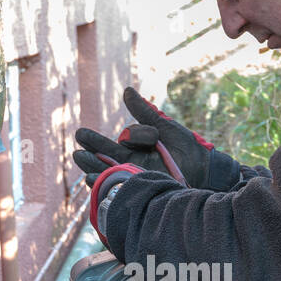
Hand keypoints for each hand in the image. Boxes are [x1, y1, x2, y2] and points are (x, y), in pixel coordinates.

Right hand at [74, 87, 216, 188]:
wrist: (203, 167)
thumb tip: (126, 90)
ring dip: (93, 168)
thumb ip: (143, 112)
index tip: (89, 135)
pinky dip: (105, 185)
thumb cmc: (184, 146)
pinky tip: (92, 179)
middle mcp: (131, 165)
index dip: (102, 140)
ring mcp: (135, 178)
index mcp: (134, 150)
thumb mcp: (162, 125)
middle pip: (105, 159)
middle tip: (77, 143)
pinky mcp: (141, 190)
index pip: (114, 144)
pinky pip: (119, 188)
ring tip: (80, 160)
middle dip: (91, 152)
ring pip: (108, 174)